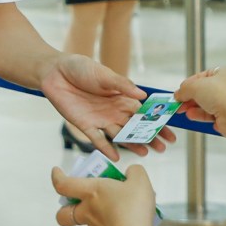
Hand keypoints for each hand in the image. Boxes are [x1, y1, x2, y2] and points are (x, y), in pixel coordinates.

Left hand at [41, 54, 176, 159]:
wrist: (55, 72)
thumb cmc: (80, 68)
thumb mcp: (104, 74)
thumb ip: (123, 85)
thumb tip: (143, 96)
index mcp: (121, 97)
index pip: (143, 112)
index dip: (157, 122)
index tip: (171, 132)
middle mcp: (113, 110)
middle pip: (135, 127)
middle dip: (150, 137)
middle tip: (164, 147)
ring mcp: (99, 119)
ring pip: (120, 135)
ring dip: (132, 144)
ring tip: (147, 153)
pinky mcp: (84, 125)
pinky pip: (97, 140)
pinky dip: (107, 148)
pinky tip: (117, 157)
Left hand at [52, 164, 156, 225]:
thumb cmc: (133, 209)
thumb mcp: (139, 181)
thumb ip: (134, 172)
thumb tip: (130, 173)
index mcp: (91, 192)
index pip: (63, 185)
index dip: (57, 177)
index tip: (56, 172)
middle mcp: (88, 211)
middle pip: (63, 214)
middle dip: (65, 209)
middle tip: (77, 201)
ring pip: (85, 222)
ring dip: (94, 215)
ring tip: (115, 208)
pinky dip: (109, 225)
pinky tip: (124, 221)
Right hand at [175, 67, 225, 139]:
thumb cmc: (225, 95)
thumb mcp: (196, 86)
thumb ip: (185, 89)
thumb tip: (178, 93)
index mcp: (223, 74)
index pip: (202, 77)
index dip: (189, 84)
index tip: (179, 91)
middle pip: (203, 93)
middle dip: (189, 98)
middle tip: (178, 103)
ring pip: (205, 106)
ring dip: (193, 108)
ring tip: (183, 110)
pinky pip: (210, 117)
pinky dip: (200, 117)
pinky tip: (192, 117)